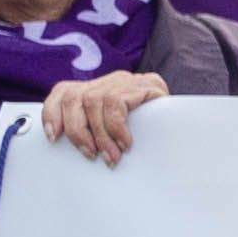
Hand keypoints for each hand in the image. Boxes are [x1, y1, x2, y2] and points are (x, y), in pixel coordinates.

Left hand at [38, 69, 168, 161]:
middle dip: (77, 131)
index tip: (54, 137)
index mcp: (96, 89)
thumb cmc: (146, 134)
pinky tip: (125, 143)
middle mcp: (108, 80)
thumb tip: (61, 143)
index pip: (64, 91)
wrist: (185, 126)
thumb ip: (91, 130)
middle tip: (90, 155)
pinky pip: (115, 103)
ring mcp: (125, 80)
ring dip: (99, 134)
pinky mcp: (143, 85)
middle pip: (73, 96)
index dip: (53, 112)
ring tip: (111, 156)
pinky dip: (116, 127)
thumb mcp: (111, 131)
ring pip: (93, 101)